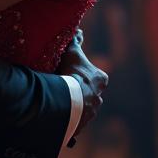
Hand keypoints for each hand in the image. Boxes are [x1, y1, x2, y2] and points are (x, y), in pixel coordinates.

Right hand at [58, 29, 107, 144]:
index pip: (97, 77)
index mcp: (100, 80)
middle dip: (80, 93)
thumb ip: (75, 42)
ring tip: (58, 104)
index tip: (73, 74)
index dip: (84, 75)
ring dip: (73, 108)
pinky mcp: (80, 127)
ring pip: (83, 110)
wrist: (65, 99)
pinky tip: (57, 116)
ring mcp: (90, 114)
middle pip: (90, 95)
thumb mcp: (72, 53)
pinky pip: (73, 124)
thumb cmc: (70, 73)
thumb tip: (78, 30)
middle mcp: (99, 98)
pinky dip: (67, 121)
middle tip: (64, 90)